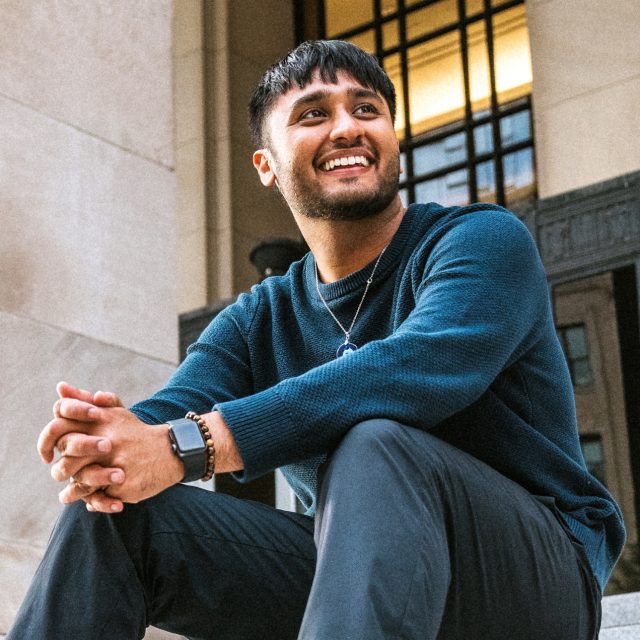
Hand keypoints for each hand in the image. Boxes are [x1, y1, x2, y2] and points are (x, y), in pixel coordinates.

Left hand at [40, 389, 183, 511]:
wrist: (171, 450)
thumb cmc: (136, 432)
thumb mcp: (114, 413)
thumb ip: (85, 400)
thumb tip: (60, 387)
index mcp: (101, 423)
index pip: (59, 429)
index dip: (46, 442)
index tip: (47, 454)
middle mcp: (107, 442)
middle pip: (67, 461)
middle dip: (61, 471)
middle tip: (62, 474)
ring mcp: (117, 465)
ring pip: (80, 483)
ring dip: (73, 492)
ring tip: (70, 494)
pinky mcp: (126, 485)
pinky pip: (99, 498)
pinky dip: (94, 501)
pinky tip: (92, 501)